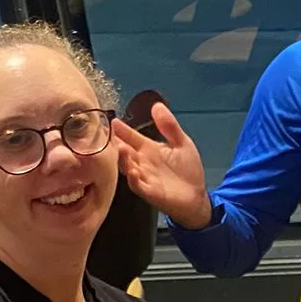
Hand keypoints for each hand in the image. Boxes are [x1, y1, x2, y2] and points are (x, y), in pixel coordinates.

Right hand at [112, 101, 211, 227]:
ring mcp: (144, 177)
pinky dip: (134, 179)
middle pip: (124, 151)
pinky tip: (134, 171)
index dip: (121, 129)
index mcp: (148, 149)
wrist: (196, 196)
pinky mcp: (150, 192)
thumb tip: (157, 105)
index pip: (130, 136)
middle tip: (104, 133)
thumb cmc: (187, 170)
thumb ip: (169, 126)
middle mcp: (142, 162)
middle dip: (114, 143)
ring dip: (123, 159)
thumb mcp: (182, 143)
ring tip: (120, 148)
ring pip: (128, 167)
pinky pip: (138, 186)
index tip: (111, 120)